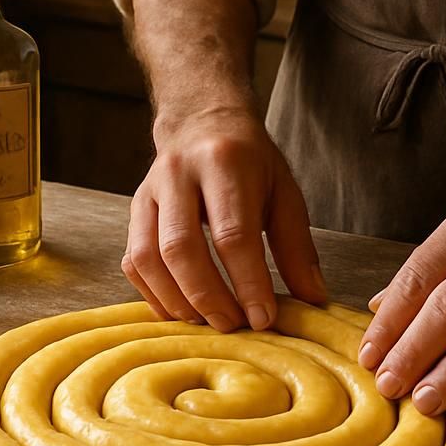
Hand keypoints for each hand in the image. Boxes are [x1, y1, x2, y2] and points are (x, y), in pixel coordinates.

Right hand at [122, 104, 327, 332]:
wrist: (203, 120)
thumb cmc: (249, 161)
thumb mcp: (284, 191)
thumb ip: (296, 246)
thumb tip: (312, 300)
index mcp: (226, 163)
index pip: (233, 234)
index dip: (248, 282)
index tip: (263, 318)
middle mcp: (180, 173)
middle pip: (182, 248)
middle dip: (208, 297)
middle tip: (232, 325)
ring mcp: (150, 190)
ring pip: (148, 257)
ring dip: (177, 300)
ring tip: (207, 322)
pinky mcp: (135, 208)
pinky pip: (132, 260)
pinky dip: (153, 294)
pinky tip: (180, 311)